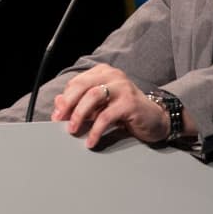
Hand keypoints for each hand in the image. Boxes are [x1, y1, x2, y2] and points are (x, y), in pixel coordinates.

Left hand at [51, 64, 168, 148]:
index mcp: (104, 72)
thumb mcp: (100, 106)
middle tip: (59, 120)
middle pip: (82, 85)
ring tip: (72, 130)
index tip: (57, 116)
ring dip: (79, 114)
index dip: (65, 99)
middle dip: (68, 104)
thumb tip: (57, 102)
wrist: (155, 119)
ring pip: (93, 96)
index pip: (77, 82)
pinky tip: (91, 141)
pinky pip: (107, 115)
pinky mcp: (130, 102)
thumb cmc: (125, 111)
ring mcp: (123, 87)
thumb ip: (81, 102)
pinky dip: (95, 129)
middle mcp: (113, 75)